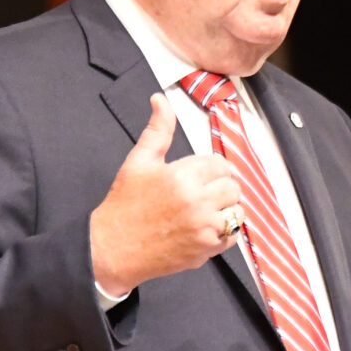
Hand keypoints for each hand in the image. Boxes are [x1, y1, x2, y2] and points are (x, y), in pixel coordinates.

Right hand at [90, 93, 242, 296]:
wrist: (113, 249)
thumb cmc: (124, 205)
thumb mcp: (138, 161)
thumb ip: (158, 130)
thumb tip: (160, 100)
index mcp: (182, 176)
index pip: (220, 164)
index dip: (211, 169)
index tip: (198, 177)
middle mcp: (197, 201)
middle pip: (232, 187)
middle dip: (219, 188)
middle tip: (200, 194)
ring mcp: (204, 228)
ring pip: (236, 211)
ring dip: (225, 210)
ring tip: (203, 212)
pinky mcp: (206, 249)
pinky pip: (233, 236)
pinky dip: (224, 232)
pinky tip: (204, 228)